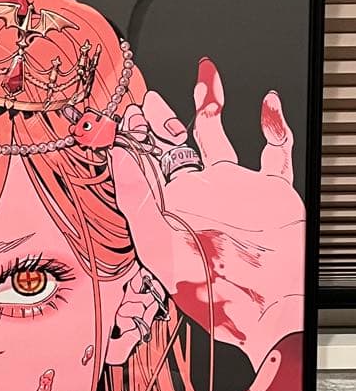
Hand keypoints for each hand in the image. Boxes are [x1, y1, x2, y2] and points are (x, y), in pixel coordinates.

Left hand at [109, 58, 304, 370]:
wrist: (265, 309)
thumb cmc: (208, 290)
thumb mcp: (158, 244)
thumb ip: (134, 196)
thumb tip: (115, 153)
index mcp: (167, 210)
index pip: (144, 164)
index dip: (134, 137)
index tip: (123, 113)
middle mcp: (198, 196)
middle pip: (174, 145)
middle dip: (161, 120)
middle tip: (149, 98)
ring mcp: (234, 190)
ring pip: (218, 138)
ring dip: (210, 108)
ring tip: (203, 82)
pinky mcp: (271, 190)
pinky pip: (275, 150)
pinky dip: (274, 124)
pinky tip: (266, 103)